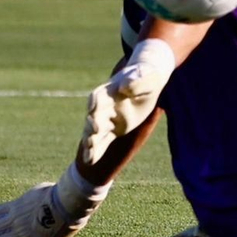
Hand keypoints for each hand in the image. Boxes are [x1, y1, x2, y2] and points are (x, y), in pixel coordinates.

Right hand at [81, 39, 174, 165]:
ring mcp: (108, 118)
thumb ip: (136, 82)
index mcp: (109, 90)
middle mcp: (104, 106)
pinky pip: (103, 141)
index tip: (92, 109)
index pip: (98, 97)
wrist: (149, 81)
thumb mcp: (146, 76)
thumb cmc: (147, 75)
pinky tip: (90, 161)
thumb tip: (125, 87)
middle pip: (94, 116)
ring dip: (91, 141)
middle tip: (94, 132)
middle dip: (93, 124)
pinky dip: (97, 150)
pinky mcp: (114, 129)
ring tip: (87, 152)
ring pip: (96, 132)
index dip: (94, 103)